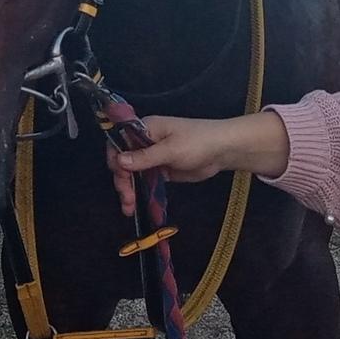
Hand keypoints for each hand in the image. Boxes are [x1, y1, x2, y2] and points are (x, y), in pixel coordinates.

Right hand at [106, 112, 289, 216]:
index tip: (120, 177)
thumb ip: (144, 157)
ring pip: (133, 173)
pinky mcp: (162, 170)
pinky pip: (146, 180)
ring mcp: (153, 157)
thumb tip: (119, 161)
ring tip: (128, 209)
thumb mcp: (171, 150)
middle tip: (127, 199)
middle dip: (123, 180)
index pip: (120, 142)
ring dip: (129, 189)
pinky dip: (140, 191)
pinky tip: (135, 205)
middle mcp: (145, 142)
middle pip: (124, 161)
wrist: (223, 150)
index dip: (116, 160)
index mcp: (145, 129)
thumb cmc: (197, 142)